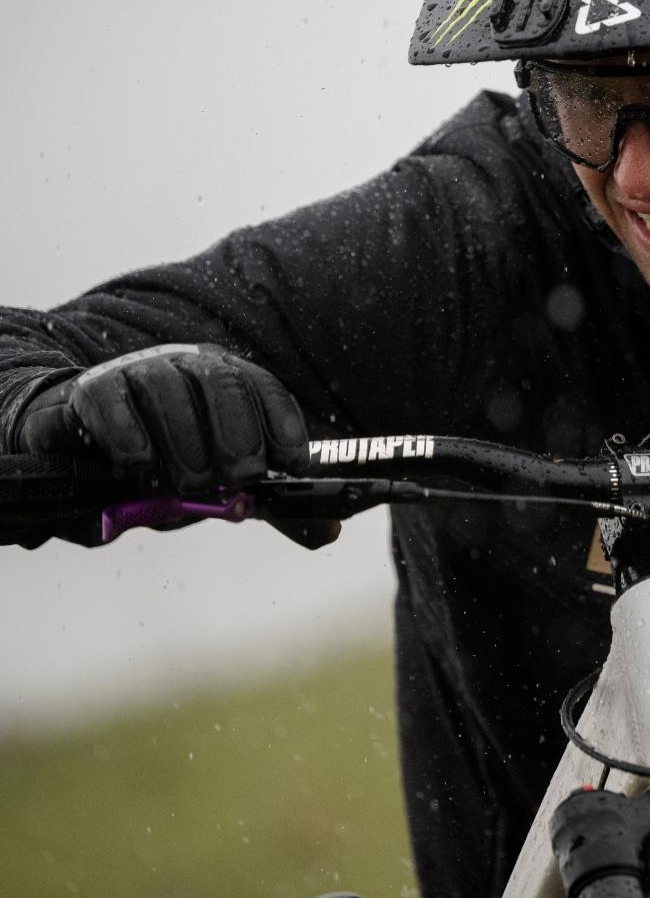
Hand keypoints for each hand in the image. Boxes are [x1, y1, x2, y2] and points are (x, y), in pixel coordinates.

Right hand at [17, 344, 336, 546]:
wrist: (74, 448)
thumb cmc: (160, 467)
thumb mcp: (214, 487)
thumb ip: (264, 505)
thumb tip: (328, 531)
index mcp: (226, 381)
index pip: (265, 389)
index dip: (284, 424)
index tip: (294, 465)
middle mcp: (187, 366)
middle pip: (222, 384)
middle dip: (238, 435)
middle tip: (238, 479)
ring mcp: (138, 371)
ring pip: (169, 390)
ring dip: (186, 443)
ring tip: (191, 485)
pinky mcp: (90, 390)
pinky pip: (113, 403)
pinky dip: (131, 439)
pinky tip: (140, 470)